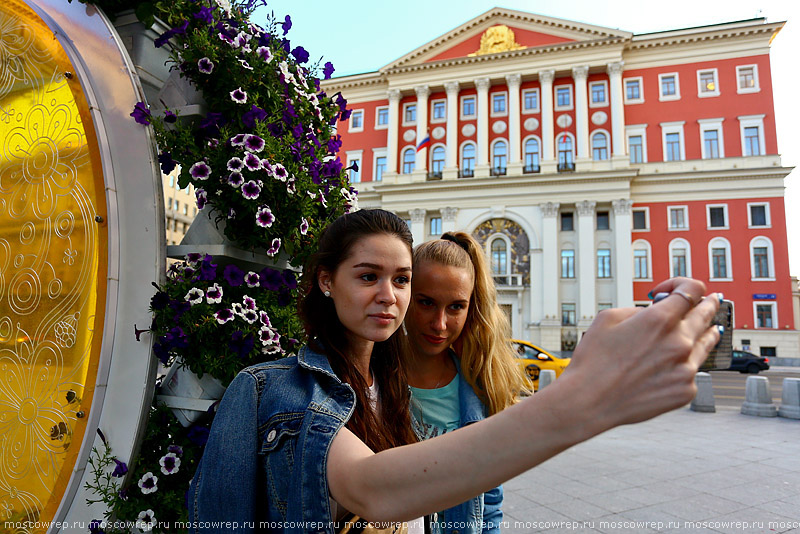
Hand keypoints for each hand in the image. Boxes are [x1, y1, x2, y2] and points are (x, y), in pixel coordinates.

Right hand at [564, 277, 720, 431]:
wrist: (589, 401)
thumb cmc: (593, 362)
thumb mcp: (607, 319)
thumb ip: (638, 310)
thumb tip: (655, 312)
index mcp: (659, 320)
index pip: (692, 289)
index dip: (681, 284)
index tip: (672, 291)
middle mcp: (679, 342)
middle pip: (707, 314)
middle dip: (707, 304)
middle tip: (711, 301)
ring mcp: (686, 368)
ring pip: (707, 342)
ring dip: (708, 332)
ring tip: (713, 329)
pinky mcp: (686, 390)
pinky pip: (694, 369)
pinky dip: (686, 363)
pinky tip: (677, 363)